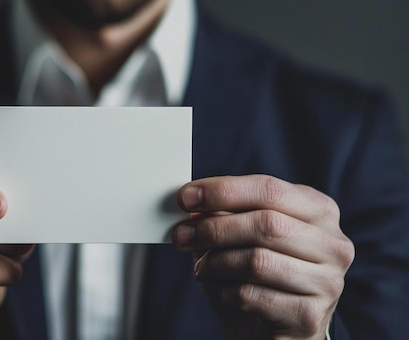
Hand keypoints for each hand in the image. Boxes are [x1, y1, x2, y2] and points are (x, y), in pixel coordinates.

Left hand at [172, 175, 354, 339]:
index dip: (223, 190)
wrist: (273, 330)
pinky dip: (227, 292)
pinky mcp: (310, 316)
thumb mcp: (243, 235)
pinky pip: (254, 295)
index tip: (186, 197)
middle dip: (214, 228)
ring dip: (216, 262)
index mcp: (318, 210)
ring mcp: (328, 281)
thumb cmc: (259, 274)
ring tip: (201, 267)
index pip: (268, 189)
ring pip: (258, 261)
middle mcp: (333, 243)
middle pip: (265, 224)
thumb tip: (194, 202)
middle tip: (182, 235)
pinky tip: (224, 292)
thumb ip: (224, 214)